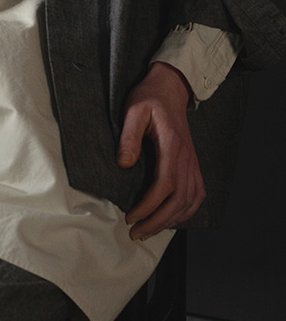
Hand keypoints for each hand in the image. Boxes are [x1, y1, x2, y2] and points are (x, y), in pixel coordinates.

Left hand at [117, 61, 205, 239]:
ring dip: (171, 220)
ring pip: (190, 201)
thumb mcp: (133, 110)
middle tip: (136, 233)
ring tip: (150, 231)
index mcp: (171, 145)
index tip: (131, 217)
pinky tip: (173, 219)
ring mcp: (192, 161)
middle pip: (179, 199)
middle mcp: (186, 157)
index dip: (149, 206)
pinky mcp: (193, 163)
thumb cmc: (149, 98)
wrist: (170, 88)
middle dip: (158, 221)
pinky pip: (198, 194)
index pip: (165, 185)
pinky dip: (188, 211)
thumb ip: (129, 137)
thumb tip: (124, 164)